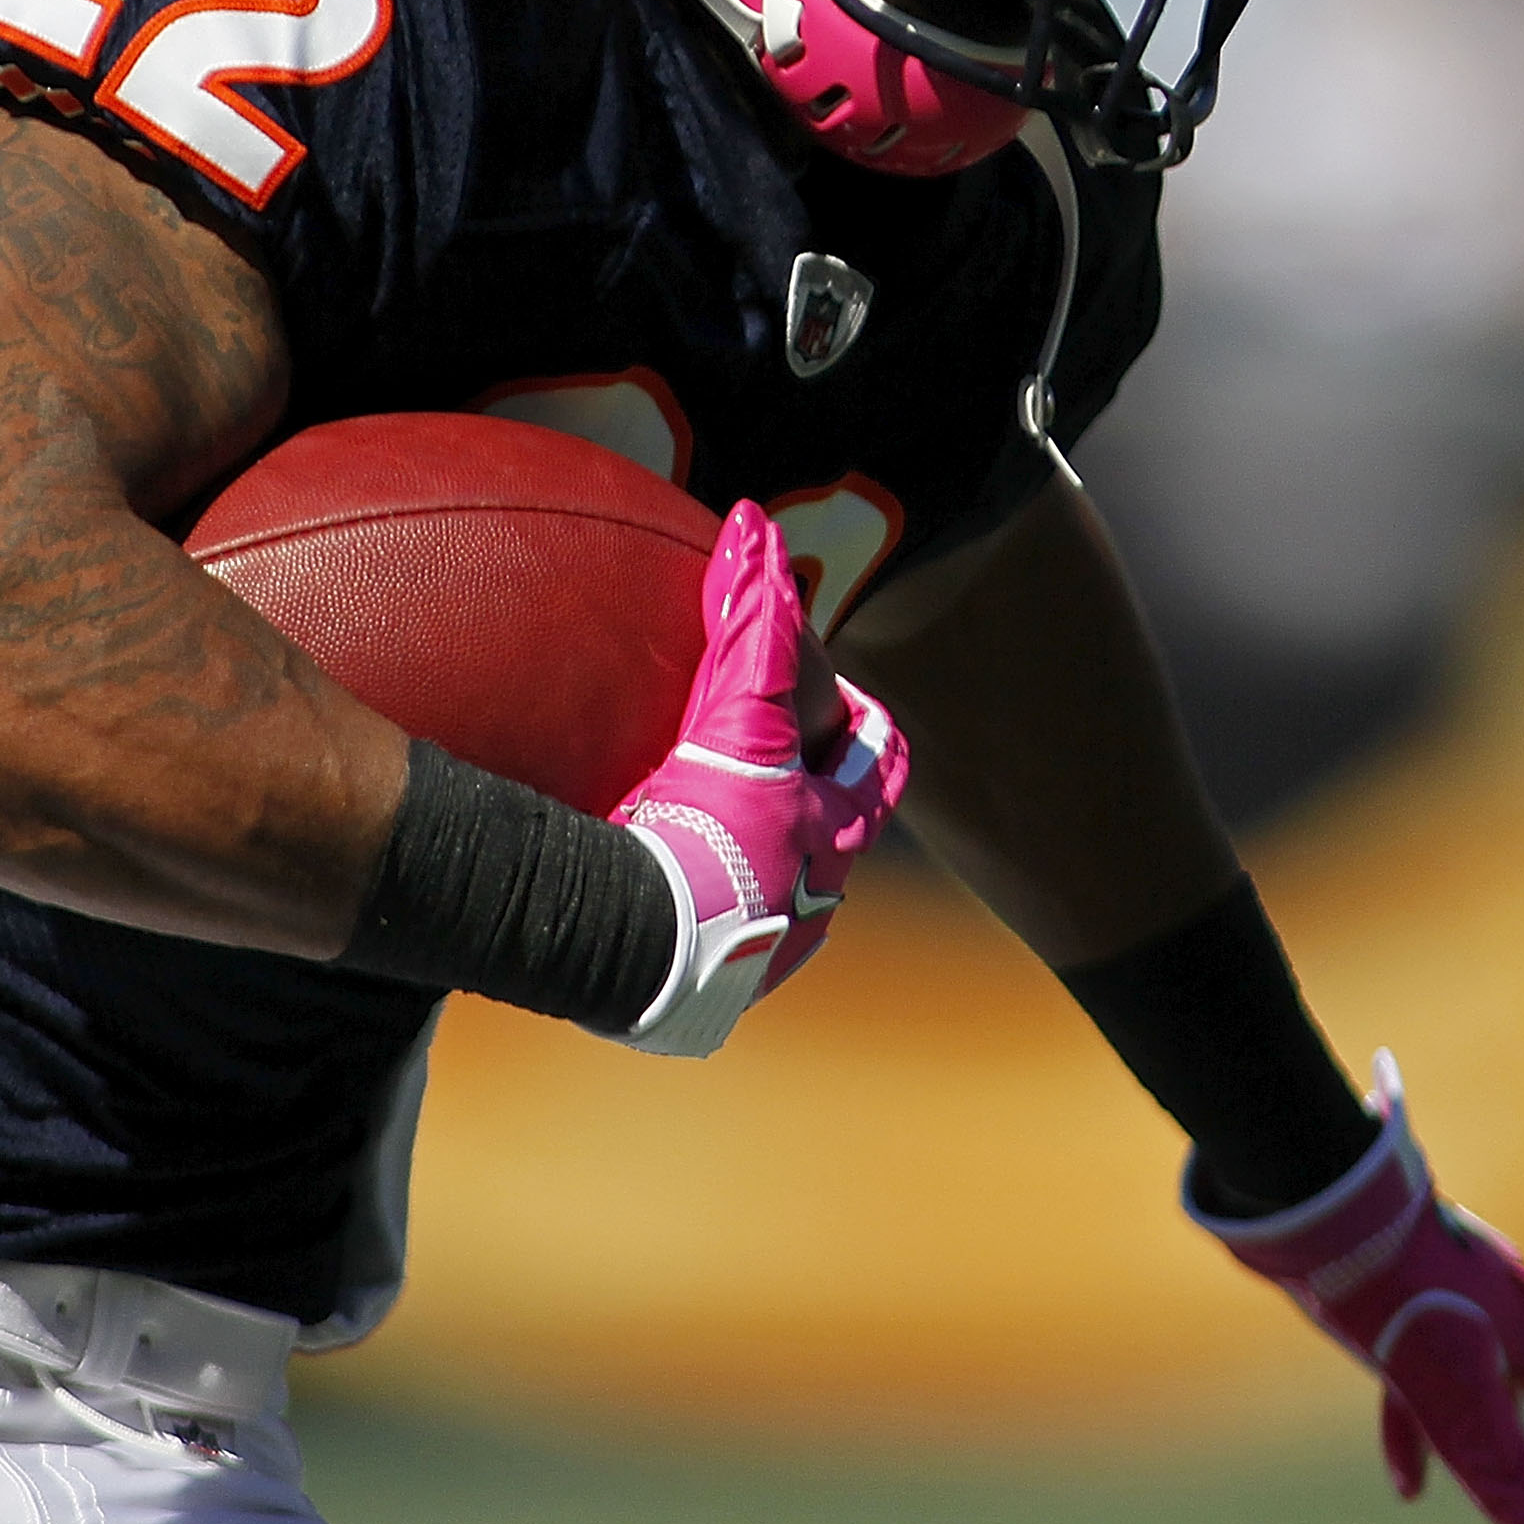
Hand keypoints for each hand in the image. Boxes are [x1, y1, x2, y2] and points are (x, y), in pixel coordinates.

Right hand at [612, 501, 907, 1057]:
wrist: (643, 953)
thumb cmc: (703, 837)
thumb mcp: (735, 724)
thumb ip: (751, 626)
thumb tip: (757, 527)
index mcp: (833, 834)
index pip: (880, 762)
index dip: (869, 728)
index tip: (852, 703)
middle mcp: (817, 898)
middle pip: (833, 832)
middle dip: (807, 799)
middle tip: (766, 769)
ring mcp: (768, 951)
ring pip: (779, 894)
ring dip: (751, 865)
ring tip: (697, 838)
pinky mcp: (710, 995)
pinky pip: (714, 944)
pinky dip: (695, 918)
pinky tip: (648, 903)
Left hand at [1189, 1053, 1523, 1523]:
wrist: (1315, 1200)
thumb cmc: (1391, 1286)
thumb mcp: (1451, 1389)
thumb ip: (1504, 1469)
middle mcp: (1513, 1316)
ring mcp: (1459, 1309)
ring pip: (1508, 1396)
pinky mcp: (1406, 1307)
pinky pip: (1431, 1383)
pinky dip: (1431, 1437)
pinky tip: (1409, 1487)